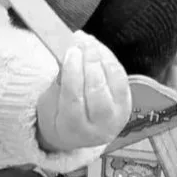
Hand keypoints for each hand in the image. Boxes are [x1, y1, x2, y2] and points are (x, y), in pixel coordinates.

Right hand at [35, 37, 130, 151]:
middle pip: (97, 90)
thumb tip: (69, 53)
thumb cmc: (58, 116)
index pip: (74, 98)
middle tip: (82, 41)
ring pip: (114, 83)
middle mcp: (98, 127)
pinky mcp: (127, 106)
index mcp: (72, 128)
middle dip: (90, 62)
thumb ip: (58, 82)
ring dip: (103, 58)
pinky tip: (100, 49)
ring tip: (90, 42)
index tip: (71, 51)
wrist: (78, 135)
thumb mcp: (48, 103)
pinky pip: (122, 79)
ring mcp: (116, 117)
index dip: (73, 72)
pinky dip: (111, 61)